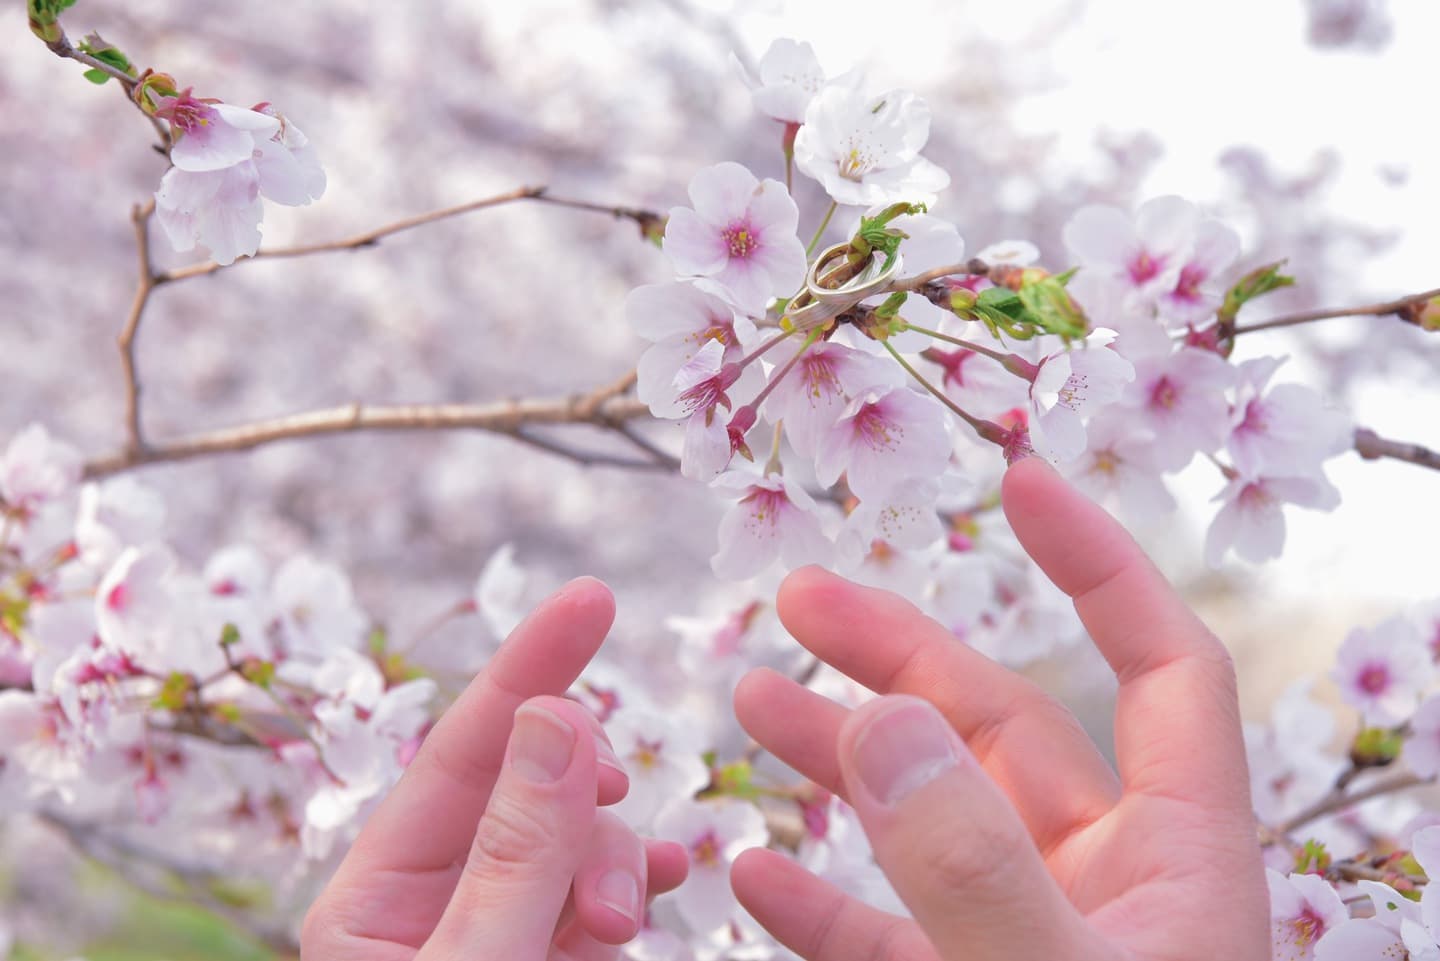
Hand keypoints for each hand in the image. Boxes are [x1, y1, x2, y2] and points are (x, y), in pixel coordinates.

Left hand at [302, 577, 687, 959]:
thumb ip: (517, 851)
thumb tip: (554, 717)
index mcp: (373, 901)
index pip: (456, 752)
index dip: (526, 668)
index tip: (592, 598)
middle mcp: (437, 906)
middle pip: (529, 788)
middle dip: (585, 792)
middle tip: (620, 794)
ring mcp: (505, 932)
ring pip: (577, 838)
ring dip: (614, 861)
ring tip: (619, 921)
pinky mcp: (557, 958)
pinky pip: (605, 891)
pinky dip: (638, 877)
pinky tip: (664, 871)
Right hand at [731, 457, 1268, 960]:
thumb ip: (976, 864)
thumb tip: (886, 723)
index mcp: (1181, 861)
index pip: (1164, 670)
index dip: (1101, 566)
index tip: (1021, 482)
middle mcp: (1111, 888)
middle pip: (1005, 728)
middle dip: (899, 657)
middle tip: (800, 596)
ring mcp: (1035, 942)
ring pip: (930, 820)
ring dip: (841, 759)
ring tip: (755, 698)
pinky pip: (883, 934)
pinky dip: (818, 899)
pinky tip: (751, 868)